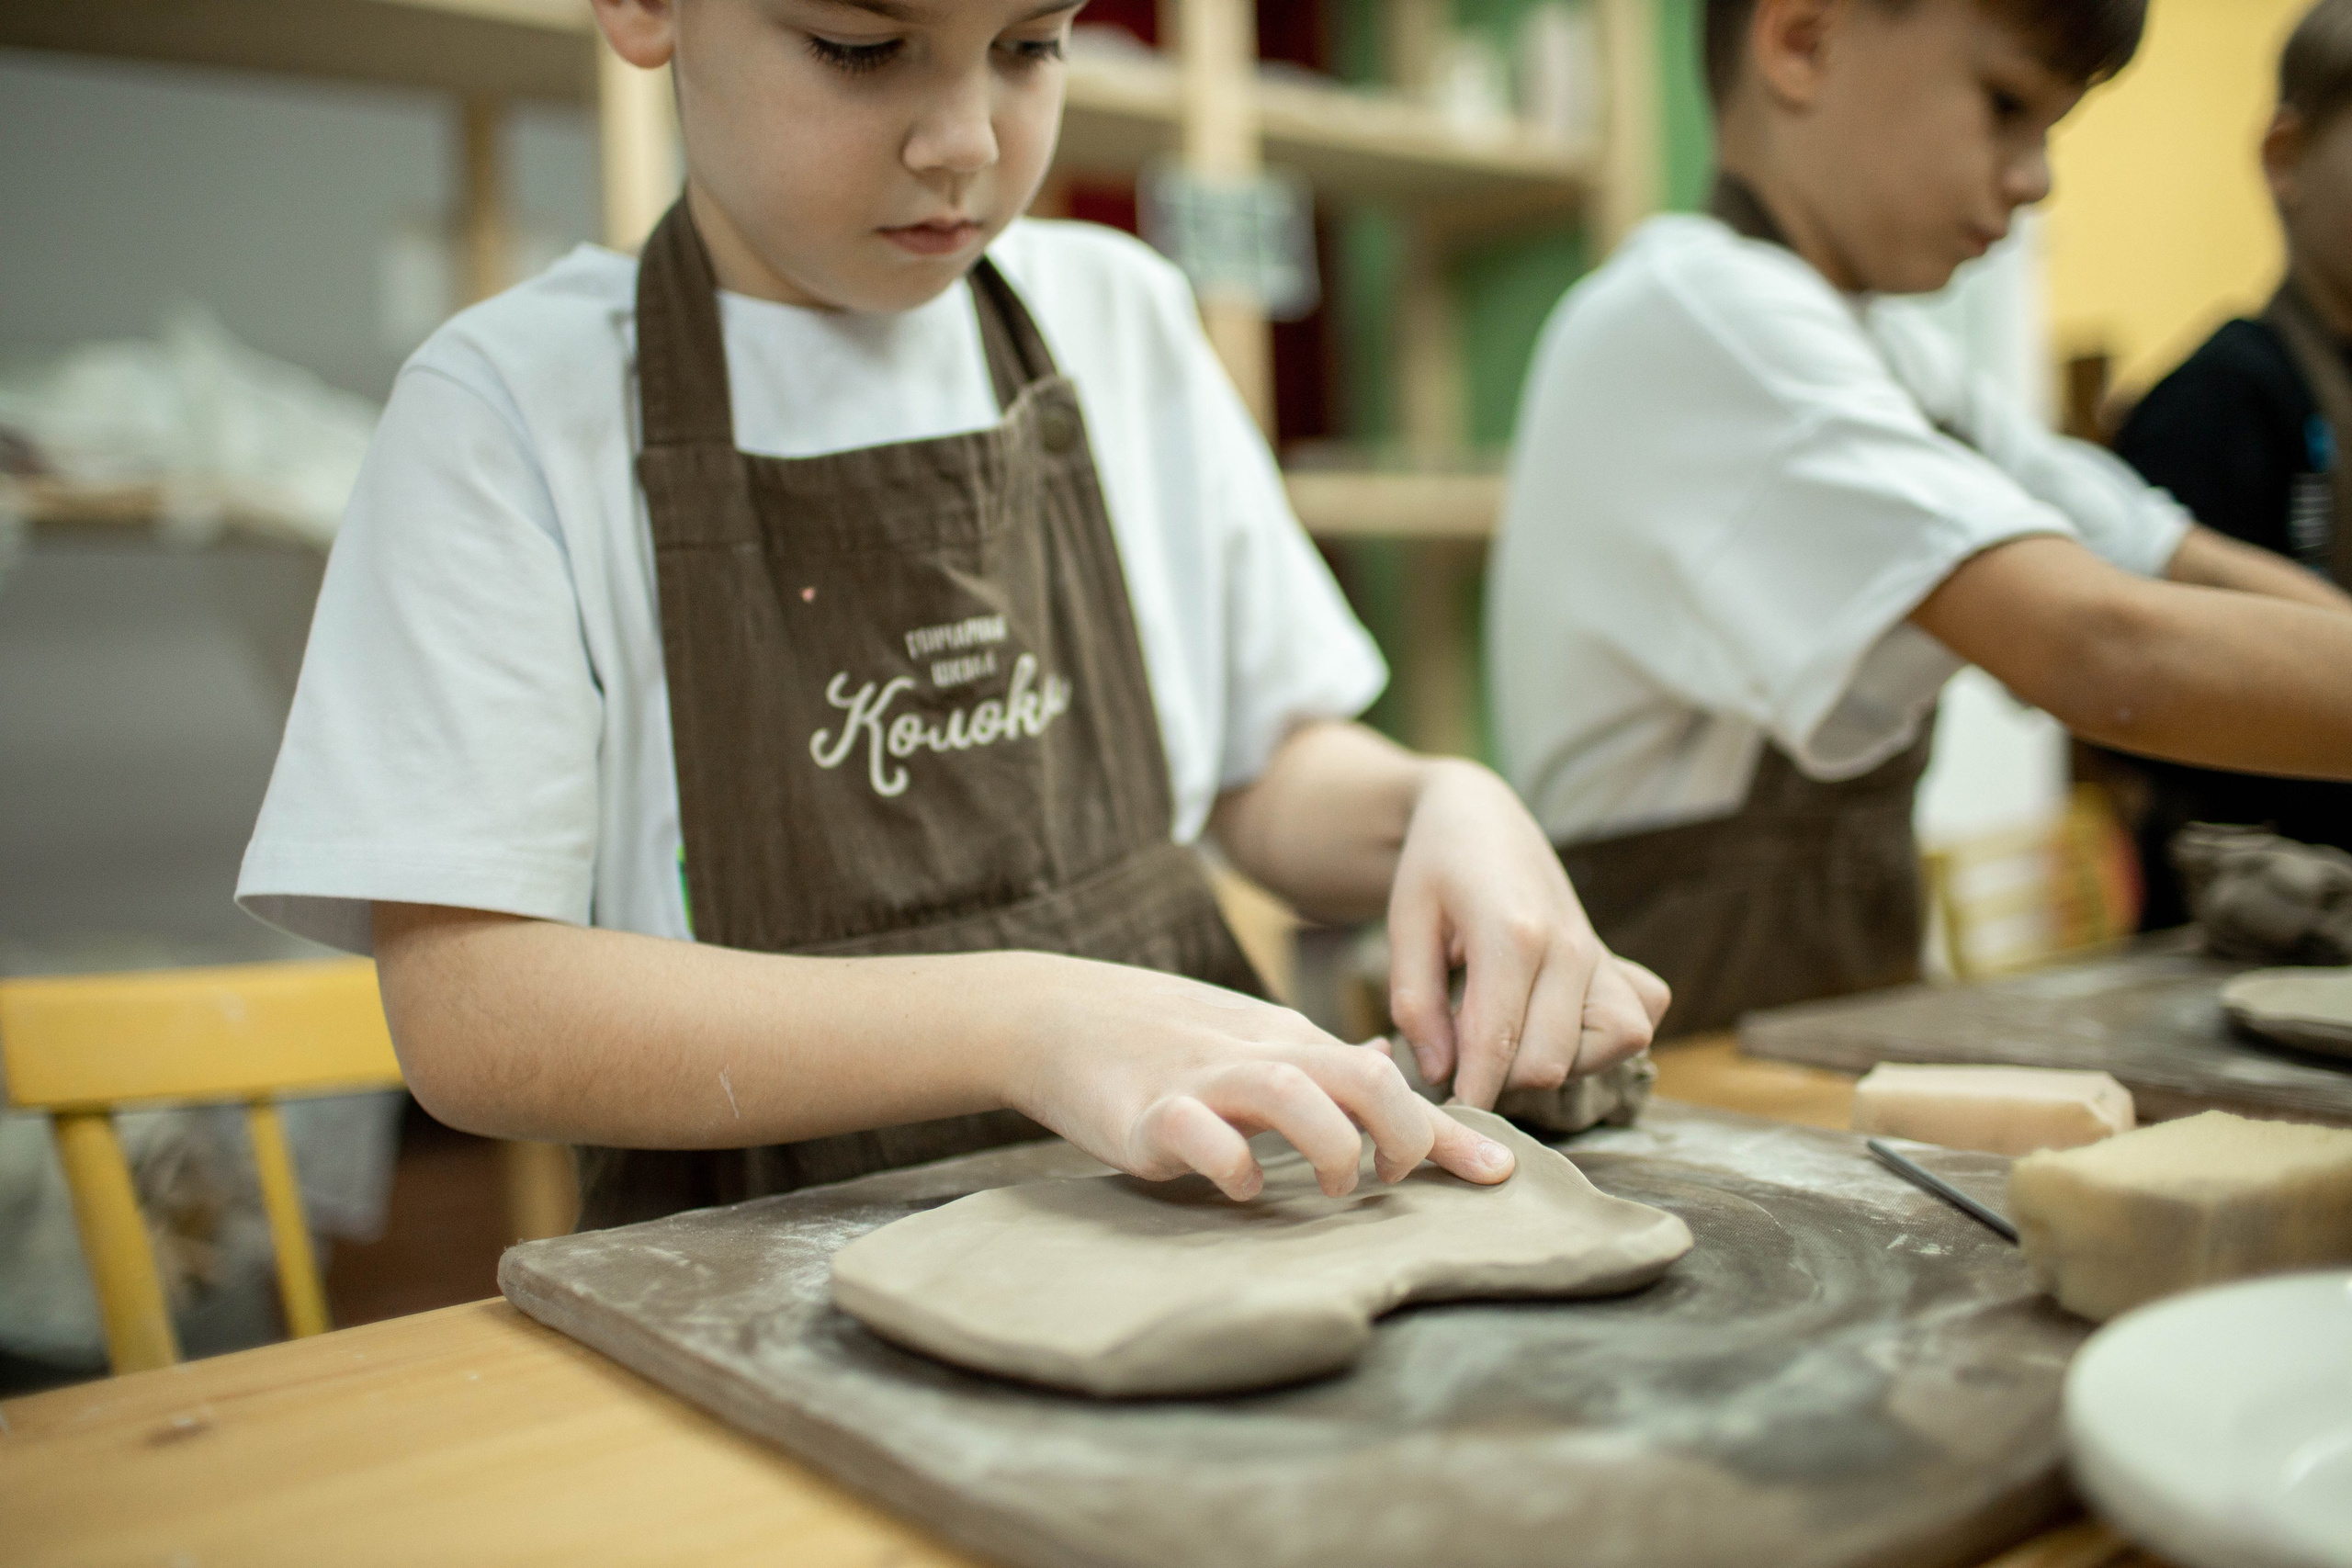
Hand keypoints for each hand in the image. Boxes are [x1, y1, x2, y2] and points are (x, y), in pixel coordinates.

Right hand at [1003, 954, 1516, 1200]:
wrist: (1056, 1014)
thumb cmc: (1163, 1038)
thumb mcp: (1255, 1040)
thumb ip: (1323, 1064)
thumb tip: (1391, 1068)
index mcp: (1289, 1044)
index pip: (1388, 1076)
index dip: (1447, 1130)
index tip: (1501, 1174)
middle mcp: (1257, 1056)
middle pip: (1361, 1074)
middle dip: (1405, 1132)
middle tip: (1393, 1178)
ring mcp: (1200, 1082)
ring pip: (1293, 1094)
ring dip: (1332, 1146)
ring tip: (1335, 1184)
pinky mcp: (1143, 1115)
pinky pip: (1197, 1133)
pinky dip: (1232, 1164)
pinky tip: (1243, 1187)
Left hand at [1385, 761, 1670, 1108]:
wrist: (1481, 816)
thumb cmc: (1435, 868)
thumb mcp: (1404, 925)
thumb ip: (1417, 1003)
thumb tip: (1441, 1074)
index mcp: (1510, 933)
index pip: (1497, 1044)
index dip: (1469, 1093)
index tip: (1443, 1116)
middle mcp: (1568, 946)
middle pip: (1548, 1064)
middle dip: (1501, 1081)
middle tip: (1461, 1061)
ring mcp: (1598, 953)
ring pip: (1606, 1051)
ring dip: (1555, 1063)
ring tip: (1505, 1039)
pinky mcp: (1616, 961)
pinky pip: (1636, 1023)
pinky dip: (1603, 1042)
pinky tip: (1553, 1025)